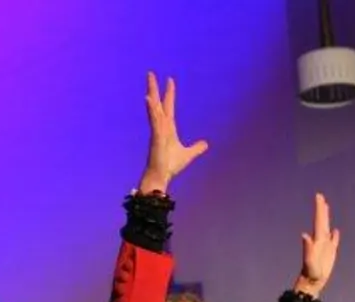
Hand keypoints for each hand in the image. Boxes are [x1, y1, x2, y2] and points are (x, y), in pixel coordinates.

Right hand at [138, 72, 208, 194]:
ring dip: (151, 95)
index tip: (169, 80)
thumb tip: (206, 144)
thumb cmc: (170, 166)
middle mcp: (161, 126)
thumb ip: (196, 148)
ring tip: (149, 83)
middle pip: (157, 103)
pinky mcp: (156, 136)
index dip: (169, 93)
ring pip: (154, 109)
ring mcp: (157, 130)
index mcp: (168, 128)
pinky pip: (154, 120)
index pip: (168, 106)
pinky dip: (151, 110)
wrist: (161, 176)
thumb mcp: (188, 154)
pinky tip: (148, 100)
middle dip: (154, 88)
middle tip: (151, 73)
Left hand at [295, 193, 339, 296]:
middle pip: (321, 221)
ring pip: (327, 228)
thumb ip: (307, 248)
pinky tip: (335, 231)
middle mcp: (320, 241)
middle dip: (321, 209)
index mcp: (317, 240)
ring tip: (326, 208)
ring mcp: (326, 246)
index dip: (319, 209)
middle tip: (320, 196)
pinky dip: (335, 236)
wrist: (312, 282)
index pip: (318, 220)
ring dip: (326, 218)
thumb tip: (304, 235)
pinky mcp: (330, 254)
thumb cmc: (310, 273)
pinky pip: (334, 242)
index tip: (318, 197)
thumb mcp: (309, 261)